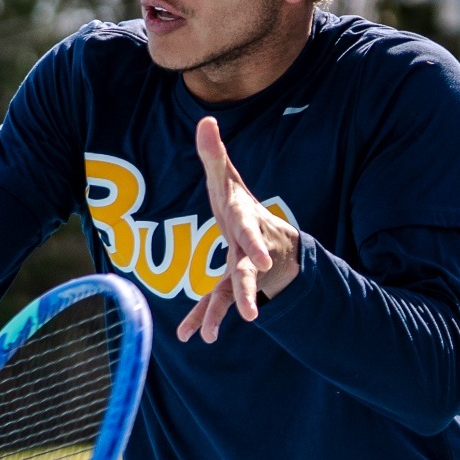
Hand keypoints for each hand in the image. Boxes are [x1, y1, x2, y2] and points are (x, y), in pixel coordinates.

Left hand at [177, 116, 301, 342]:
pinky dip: (201, 318)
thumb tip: (205, 120)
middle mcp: (245, 249)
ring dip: (220, 313)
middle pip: (245, 272)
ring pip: (230, 292)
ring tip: (210, 338)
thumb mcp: (230, 179)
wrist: (272, 241)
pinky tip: (188, 336)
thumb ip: (214, 154)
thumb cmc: (243, 206)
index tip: (263, 264)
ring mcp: (239, 271)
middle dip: (246, 291)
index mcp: (244, 222)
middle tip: (251, 315)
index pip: (250, 231)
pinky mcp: (229, 285)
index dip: (256, 246)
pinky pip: (215, 302)